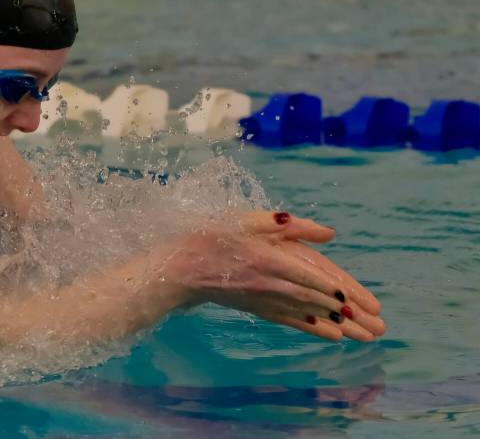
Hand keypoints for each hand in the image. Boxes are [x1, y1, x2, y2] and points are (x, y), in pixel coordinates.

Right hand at [160, 211, 384, 341]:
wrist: (180, 267)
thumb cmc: (212, 236)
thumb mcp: (245, 220)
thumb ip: (286, 225)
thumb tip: (328, 232)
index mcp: (268, 259)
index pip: (308, 275)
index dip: (332, 288)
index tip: (356, 300)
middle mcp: (269, 283)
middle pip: (315, 299)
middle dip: (348, 313)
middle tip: (376, 326)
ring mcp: (264, 299)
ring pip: (308, 313)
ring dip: (339, 325)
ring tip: (366, 336)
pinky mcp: (258, 308)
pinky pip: (290, 320)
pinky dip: (314, 328)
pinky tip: (333, 336)